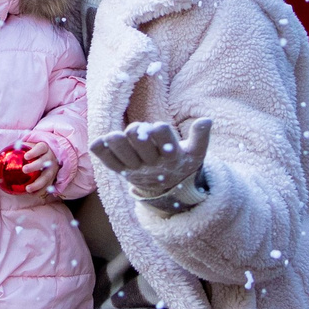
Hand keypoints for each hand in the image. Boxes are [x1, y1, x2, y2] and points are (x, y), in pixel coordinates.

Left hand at [20, 138, 54, 194]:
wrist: (51, 156)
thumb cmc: (36, 151)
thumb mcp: (30, 147)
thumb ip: (20, 148)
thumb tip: (3, 154)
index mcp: (45, 148)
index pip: (41, 148)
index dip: (34, 152)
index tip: (26, 156)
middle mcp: (50, 158)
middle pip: (44, 161)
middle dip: (35, 166)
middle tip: (24, 170)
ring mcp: (53, 168)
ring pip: (47, 176)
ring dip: (38, 183)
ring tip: (27, 189)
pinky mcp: (53, 178)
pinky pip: (48, 185)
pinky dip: (41, 191)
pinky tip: (32, 194)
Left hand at [89, 118, 213, 210]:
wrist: (167, 189)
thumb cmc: (181, 162)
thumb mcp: (196, 153)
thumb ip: (202, 137)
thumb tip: (207, 120)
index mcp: (172, 157)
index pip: (163, 138)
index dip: (159, 130)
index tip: (159, 128)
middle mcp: (153, 164)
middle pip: (139, 140)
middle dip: (137, 130)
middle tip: (139, 130)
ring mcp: (135, 169)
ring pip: (121, 150)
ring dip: (117, 138)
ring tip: (118, 135)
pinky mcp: (121, 171)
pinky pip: (107, 160)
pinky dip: (101, 149)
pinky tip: (101, 140)